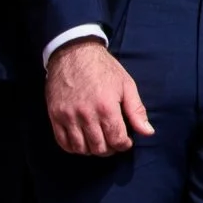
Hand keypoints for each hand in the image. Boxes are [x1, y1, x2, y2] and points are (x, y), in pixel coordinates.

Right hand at [46, 40, 153, 156]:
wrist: (74, 53)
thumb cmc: (103, 68)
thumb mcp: (126, 85)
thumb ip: (136, 110)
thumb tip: (148, 132)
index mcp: (106, 107)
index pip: (117, 140)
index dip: (124, 145)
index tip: (126, 140)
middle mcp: (86, 114)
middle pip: (99, 147)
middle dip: (110, 149)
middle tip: (113, 141)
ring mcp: (68, 116)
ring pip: (81, 148)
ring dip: (92, 150)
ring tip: (99, 141)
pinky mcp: (55, 116)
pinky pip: (63, 142)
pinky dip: (74, 147)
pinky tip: (82, 141)